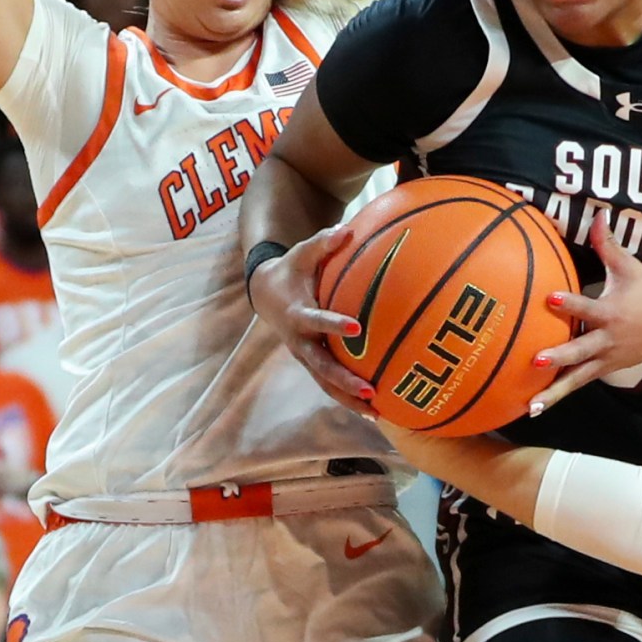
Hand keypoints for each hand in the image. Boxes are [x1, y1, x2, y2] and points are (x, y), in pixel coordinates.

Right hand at [245, 223, 373, 412]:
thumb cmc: (290, 270)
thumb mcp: (302, 253)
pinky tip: (374, 409)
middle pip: (321, 367)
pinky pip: (329, 384)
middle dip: (344, 380)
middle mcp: (300, 341)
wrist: (265, 293)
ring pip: (325, 383)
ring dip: (348, 398)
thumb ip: (324, 242)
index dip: (333, 325)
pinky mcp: (312, 363)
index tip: (356, 328)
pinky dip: (348, 397)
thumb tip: (348, 230)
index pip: (316, 321)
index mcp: (297, 314)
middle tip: (369, 389)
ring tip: (376, 411)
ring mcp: (305, 356)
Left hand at [533, 217, 641, 411]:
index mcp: (611, 313)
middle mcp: (607, 340)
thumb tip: (598, 214)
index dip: (569, 303)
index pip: (587, 307)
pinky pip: (578, 384)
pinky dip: (559, 395)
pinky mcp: (603, 370)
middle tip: (535, 359)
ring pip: (577, 378)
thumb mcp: (631, 269)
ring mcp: (605, 360)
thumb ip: (609, 245)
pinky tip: (535, 407)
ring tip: (532, 405)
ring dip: (555, 391)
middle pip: (580, 350)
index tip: (549, 298)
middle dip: (559, 356)